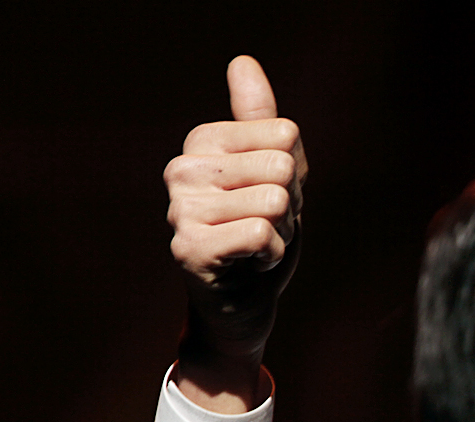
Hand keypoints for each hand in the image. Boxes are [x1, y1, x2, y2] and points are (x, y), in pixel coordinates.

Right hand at [165, 55, 306, 409]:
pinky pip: (261, 233)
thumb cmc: (261, 235)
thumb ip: (263, 121)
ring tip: (256, 247)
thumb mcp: (275, 173)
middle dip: (290, 206)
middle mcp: (182, 169)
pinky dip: (272, 256)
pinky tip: (250, 265)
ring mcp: (180, 209)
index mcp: (203, 143)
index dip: (294, 174)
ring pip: (274, 200)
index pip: (284, 134)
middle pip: (282, 166)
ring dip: (282, 233)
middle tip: (266, 228)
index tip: (271, 198)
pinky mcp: (189, 249)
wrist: (241, 305)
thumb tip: (242, 62)